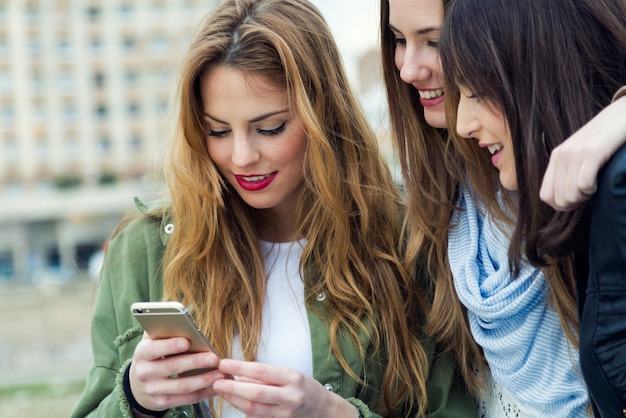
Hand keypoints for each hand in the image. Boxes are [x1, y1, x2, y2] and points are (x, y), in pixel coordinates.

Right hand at [129, 332, 225, 411]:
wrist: (139, 386)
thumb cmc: (153, 355)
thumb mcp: (152, 341)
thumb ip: (163, 329)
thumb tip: (186, 313)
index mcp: (142, 353)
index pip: (153, 348)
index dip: (170, 346)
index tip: (187, 341)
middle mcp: (145, 372)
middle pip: (172, 367)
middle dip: (195, 362)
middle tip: (214, 358)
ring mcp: (153, 389)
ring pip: (181, 386)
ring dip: (203, 380)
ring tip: (220, 374)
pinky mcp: (162, 402)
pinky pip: (186, 399)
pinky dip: (203, 394)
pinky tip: (216, 387)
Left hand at [212, 359, 356, 417]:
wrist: (322, 409)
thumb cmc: (304, 387)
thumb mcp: (288, 373)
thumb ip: (265, 375)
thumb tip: (238, 373)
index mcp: (292, 378)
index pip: (262, 371)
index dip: (240, 367)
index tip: (224, 364)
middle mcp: (289, 396)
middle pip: (256, 393)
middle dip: (233, 387)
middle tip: (217, 381)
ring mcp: (285, 413)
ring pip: (253, 408)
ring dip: (234, 399)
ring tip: (221, 390)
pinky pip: (256, 416)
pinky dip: (243, 408)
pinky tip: (233, 400)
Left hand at [540, 96, 625, 210]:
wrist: (623, 113)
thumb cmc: (605, 138)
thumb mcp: (580, 153)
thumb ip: (569, 170)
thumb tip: (564, 199)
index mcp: (556, 157)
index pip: (546, 195)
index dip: (561, 205)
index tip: (578, 200)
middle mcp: (562, 155)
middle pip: (558, 199)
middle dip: (575, 204)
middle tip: (588, 194)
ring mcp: (575, 152)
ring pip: (570, 194)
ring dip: (584, 197)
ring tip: (594, 186)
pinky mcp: (592, 151)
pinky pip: (583, 184)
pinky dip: (592, 189)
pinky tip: (599, 182)